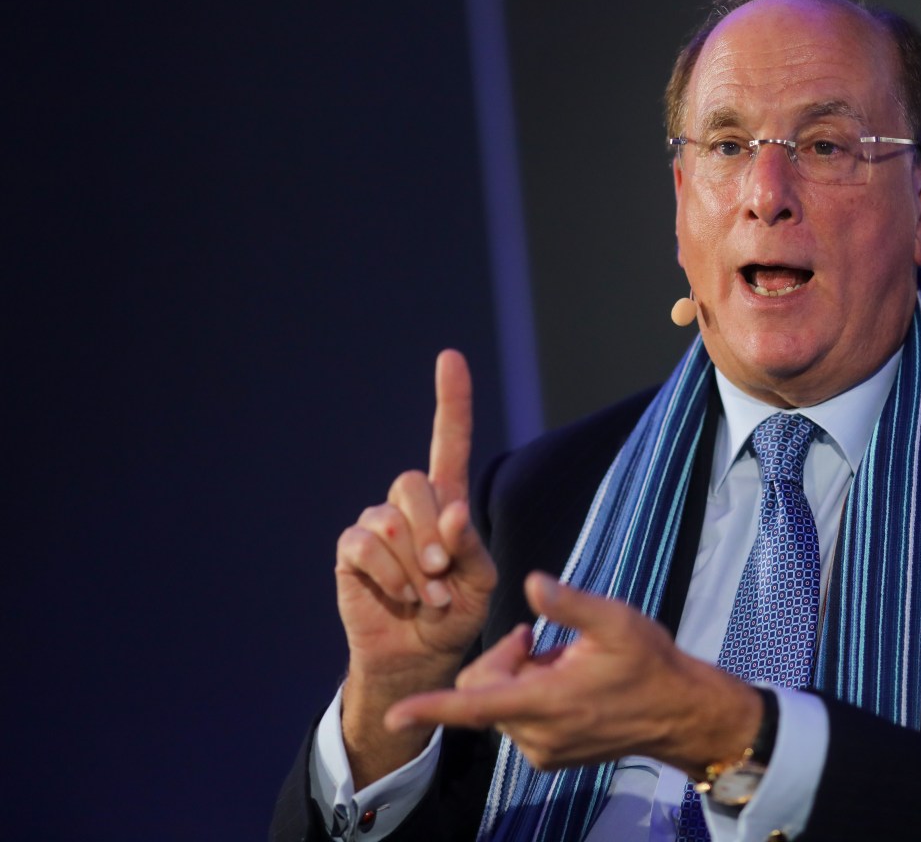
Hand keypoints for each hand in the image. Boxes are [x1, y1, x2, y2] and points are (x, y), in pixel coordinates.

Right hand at [333, 349, 497, 783]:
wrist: (419, 654)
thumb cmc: (455, 614)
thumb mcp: (479, 581)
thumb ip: (470, 544)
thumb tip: (451, 513)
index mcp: (447, 502)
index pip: (448, 441)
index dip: (451, 400)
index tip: (450, 358)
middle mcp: (410, 506)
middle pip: (414, 483)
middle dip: (432, 532)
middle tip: (442, 573)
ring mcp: (377, 525)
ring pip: (391, 519)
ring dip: (414, 564)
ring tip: (426, 595)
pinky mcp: (351, 551)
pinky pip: (365, 543)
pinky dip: (389, 572)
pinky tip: (400, 594)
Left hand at [385, 572, 760, 776]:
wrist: (680, 713)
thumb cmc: (649, 662)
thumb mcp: (615, 620)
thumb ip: (569, 603)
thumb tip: (530, 582)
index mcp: (547, 701)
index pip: (475, 706)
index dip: (431, 709)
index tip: (394, 716)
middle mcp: (538, 734)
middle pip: (482, 694)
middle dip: (498, 661)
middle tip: (534, 637)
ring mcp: (543, 751)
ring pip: (498, 708)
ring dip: (516, 680)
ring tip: (558, 661)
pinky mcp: (550, 758)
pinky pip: (516, 723)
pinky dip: (527, 698)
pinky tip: (563, 683)